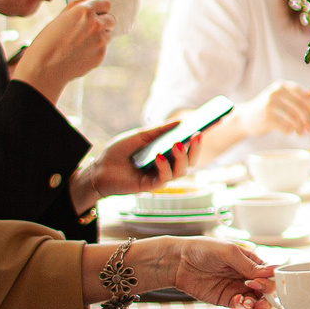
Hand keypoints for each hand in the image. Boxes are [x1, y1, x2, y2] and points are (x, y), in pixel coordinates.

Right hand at [14, 0, 113, 102]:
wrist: (44, 69)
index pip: (105, 3)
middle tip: (88, 28)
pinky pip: (103, 48)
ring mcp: (100, 41)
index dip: (100, 7)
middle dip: (102, 21)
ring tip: (82, 41)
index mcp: (84, 11)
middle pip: (111, 18)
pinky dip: (96, 48)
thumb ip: (76, 5)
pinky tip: (80, 52)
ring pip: (109, 34)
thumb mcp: (59, 18)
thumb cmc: (47, 42)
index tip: (96, 11)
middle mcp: (95, 24)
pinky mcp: (100, 55)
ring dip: (101, 35)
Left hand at [72, 117, 200, 208]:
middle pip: (189, 161)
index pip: (188, 147)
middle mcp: (166, 166)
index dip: (199, 138)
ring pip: (181, 171)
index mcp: (166, 153)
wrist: (99, 169)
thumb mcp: (139, 136)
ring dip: (181, 157)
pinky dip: (163, 166)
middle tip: (198, 134)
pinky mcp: (150, 186)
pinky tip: (158, 156)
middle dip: (196, 148)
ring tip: (178, 144)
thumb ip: (158, 131)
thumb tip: (180, 122)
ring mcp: (159, 176)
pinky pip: (164, 178)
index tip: (210, 124)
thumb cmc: (118, 152)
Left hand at [138, 236, 275, 308]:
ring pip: (257, 301)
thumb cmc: (202, 249)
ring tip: (249, 303)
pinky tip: (239, 302)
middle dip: (267, 296)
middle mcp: (247, 276)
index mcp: (251, 261)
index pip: (269, 274)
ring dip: (258, 305)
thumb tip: (273, 270)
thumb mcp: (228, 252)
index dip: (270, 280)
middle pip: (267, 291)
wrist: (177, 261)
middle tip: (257, 294)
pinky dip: (244, 306)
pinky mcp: (226, 299)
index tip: (260, 281)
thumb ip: (249, 264)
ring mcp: (237, 288)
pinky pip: (241, 306)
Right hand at [244, 81, 309, 142]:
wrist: (244, 118)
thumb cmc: (266, 108)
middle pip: (300, 107)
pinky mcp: (267, 118)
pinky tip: (288, 132)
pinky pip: (286, 127)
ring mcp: (270, 105)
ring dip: (300, 128)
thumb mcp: (280, 98)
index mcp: (281, 86)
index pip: (301, 93)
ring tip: (300, 133)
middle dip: (307, 120)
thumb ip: (297, 95)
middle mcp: (275, 93)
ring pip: (294, 119)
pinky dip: (290, 132)